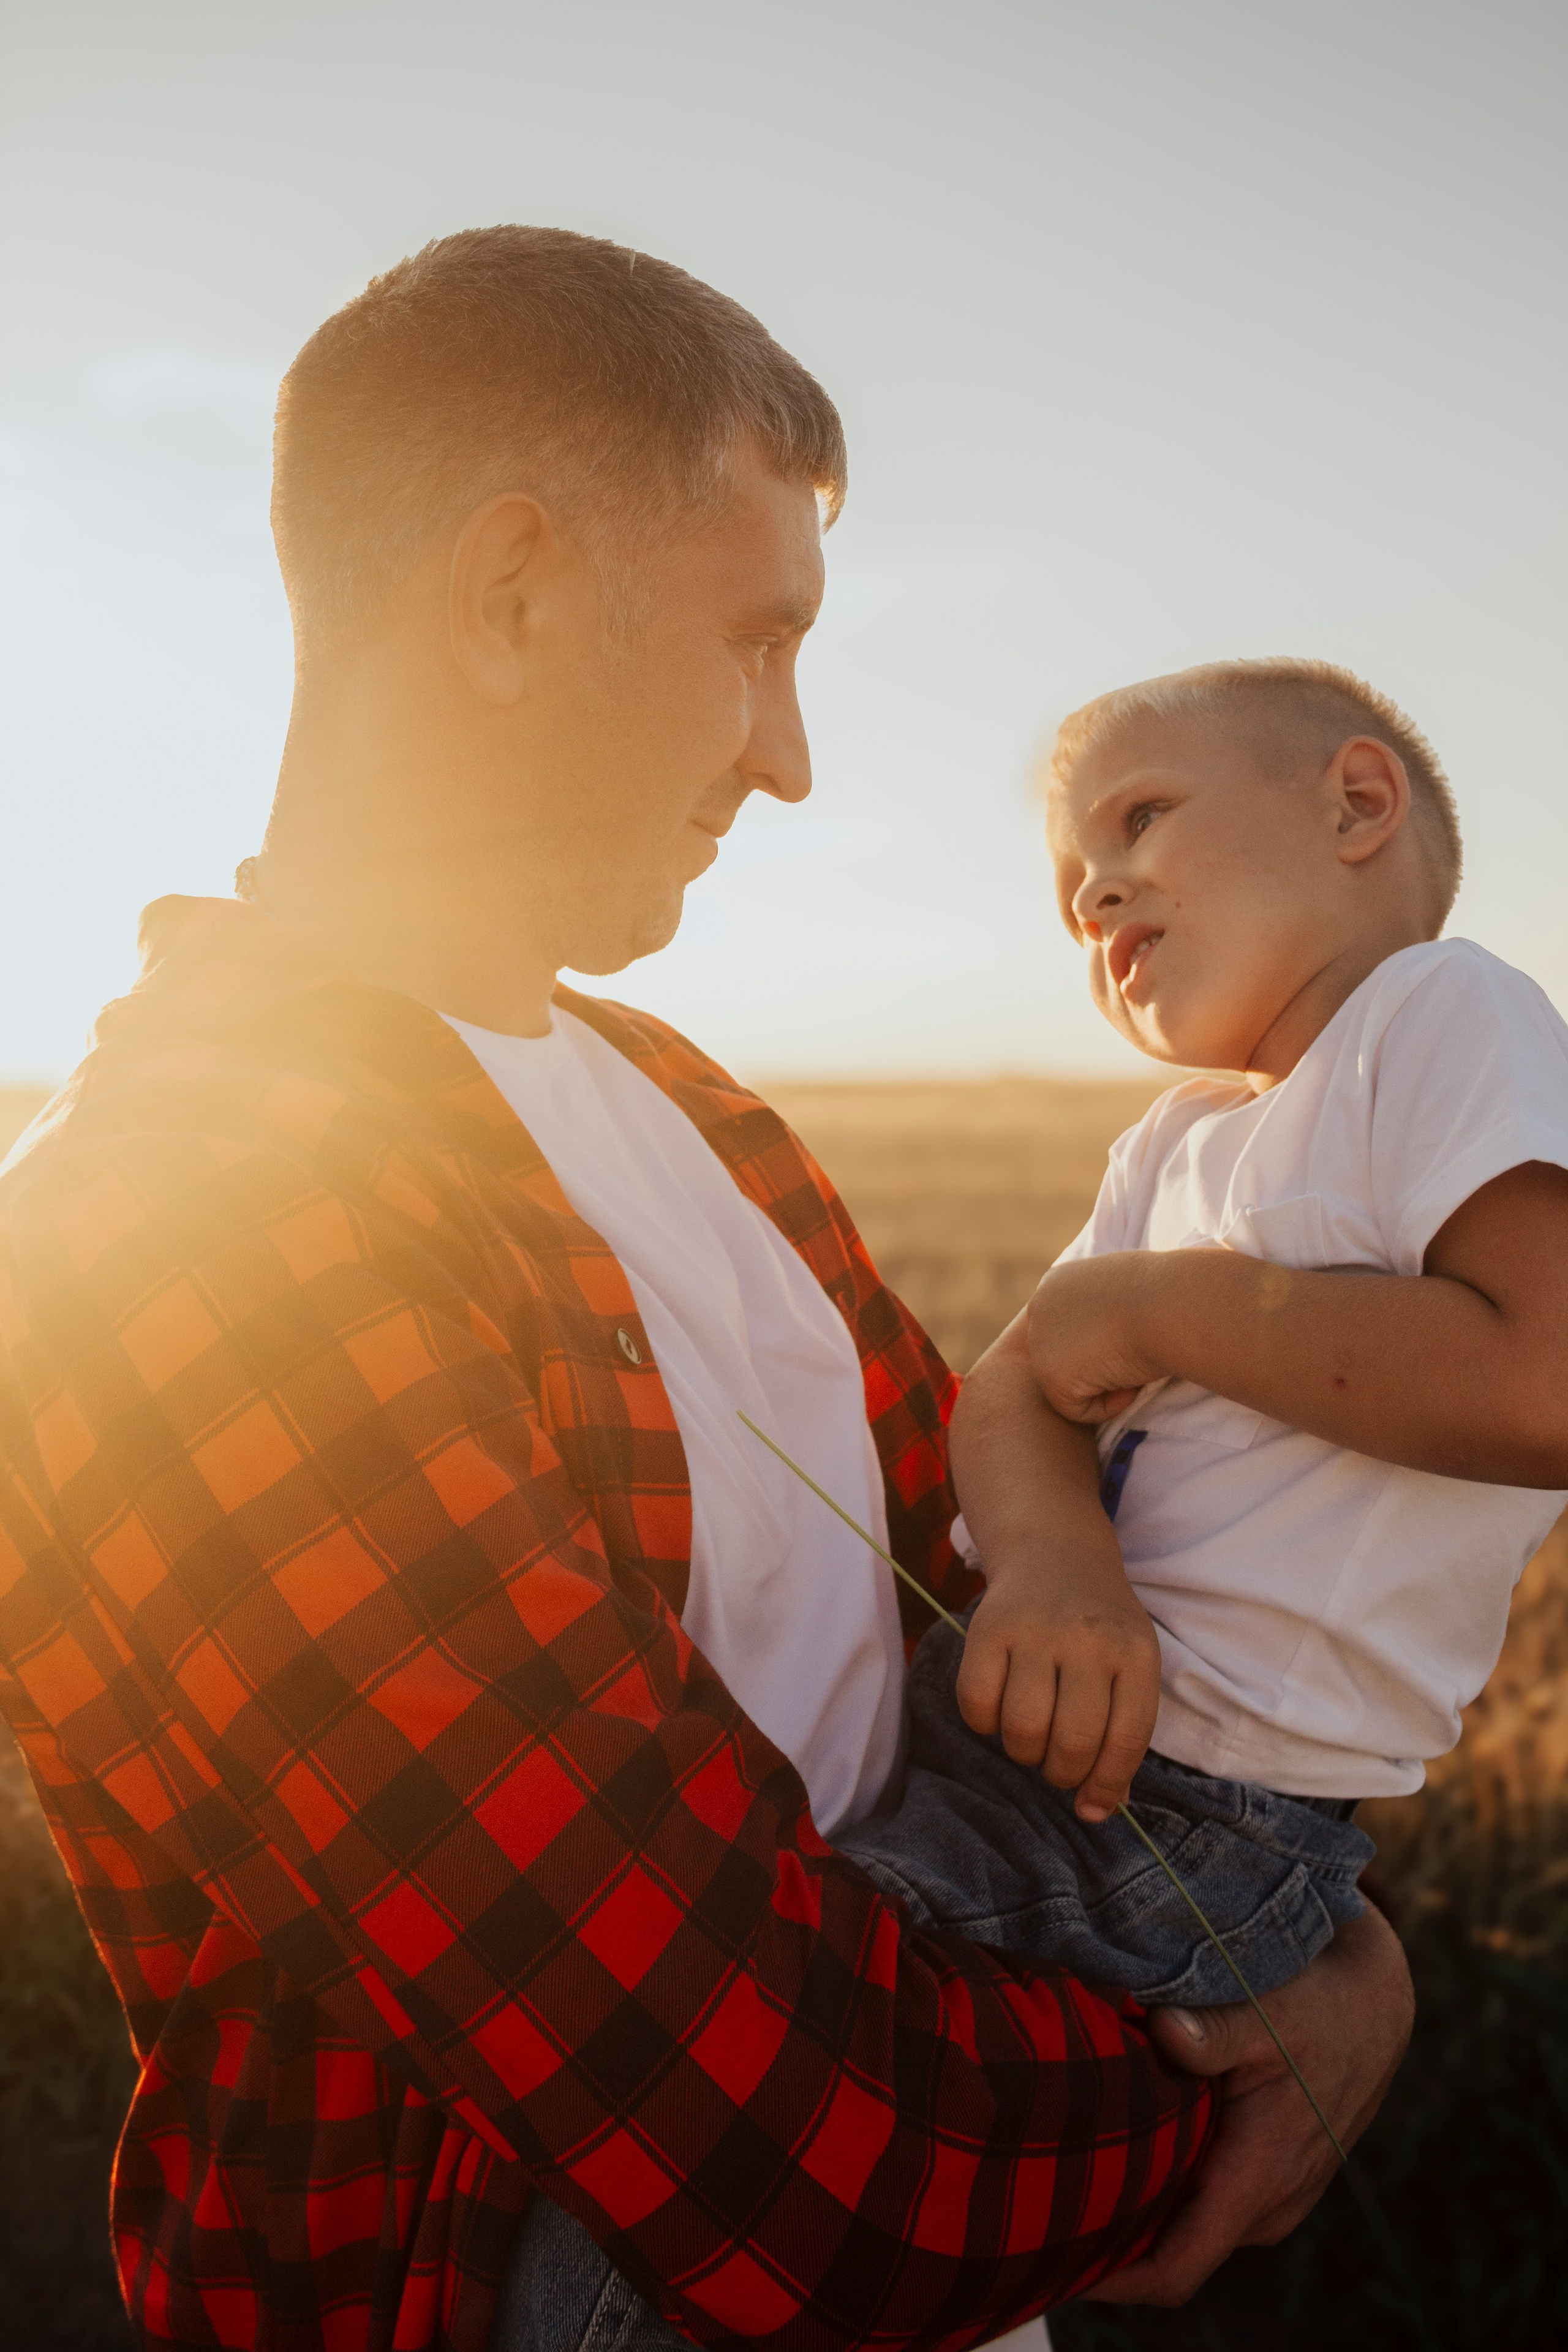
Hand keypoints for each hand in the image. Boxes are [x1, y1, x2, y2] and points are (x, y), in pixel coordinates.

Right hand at [956, 1558, 1161, 1820]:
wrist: (1052, 1548)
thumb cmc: (1097, 1625)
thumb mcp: (1129, 1667)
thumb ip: (1120, 1737)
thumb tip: (1096, 1812)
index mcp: (1135, 1653)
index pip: (1127, 1739)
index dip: (1107, 1784)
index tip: (1090, 1803)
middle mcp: (1089, 1639)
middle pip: (1072, 1742)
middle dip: (1061, 1773)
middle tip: (1056, 1763)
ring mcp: (1036, 1629)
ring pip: (1023, 1728)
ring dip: (1023, 1752)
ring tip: (1029, 1735)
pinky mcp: (988, 1625)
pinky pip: (977, 1702)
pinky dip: (984, 1724)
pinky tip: (998, 1710)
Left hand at [1027, 1254, 1170, 1424]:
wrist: (1170, 1305)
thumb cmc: (1165, 1295)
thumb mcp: (1124, 1289)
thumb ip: (1102, 1308)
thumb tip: (1105, 1332)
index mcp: (1056, 1283)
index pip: (1065, 1328)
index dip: (1097, 1342)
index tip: (1129, 1337)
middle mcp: (1039, 1308)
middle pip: (1062, 1357)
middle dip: (1097, 1364)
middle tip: (1133, 1352)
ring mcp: (1039, 1343)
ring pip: (1069, 1385)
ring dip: (1106, 1383)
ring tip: (1135, 1363)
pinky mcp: (1050, 1376)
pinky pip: (1078, 1410)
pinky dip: (1109, 1405)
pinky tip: (1131, 1382)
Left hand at [1085, 1907, 1414, 2304]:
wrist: (1374, 2007)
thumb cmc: (1317, 2009)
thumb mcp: (1266, 2012)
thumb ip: (1213, 2032)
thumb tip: (1164, 2028)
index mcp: (1258, 2178)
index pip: (1176, 2267)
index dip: (1112, 2279)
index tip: (1055, 2264)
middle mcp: (1268, 2206)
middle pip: (1173, 2252)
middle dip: (1112, 2239)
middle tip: (1042, 2206)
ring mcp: (1275, 2198)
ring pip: (1190, 2228)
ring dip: (1141, 2210)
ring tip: (1075, 2173)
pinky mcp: (1276, 2181)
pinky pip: (1211, 2205)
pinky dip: (1170, 2190)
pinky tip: (1128, 2150)